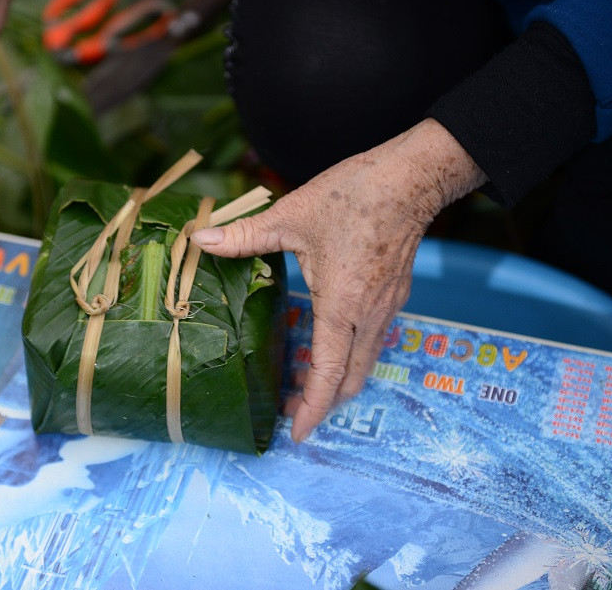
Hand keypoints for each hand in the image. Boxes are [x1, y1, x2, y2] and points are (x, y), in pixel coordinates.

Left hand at [192, 119, 486, 441]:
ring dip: (335, 381)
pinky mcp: (393, 296)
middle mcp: (369, 315)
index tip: (297, 434)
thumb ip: (245, 235)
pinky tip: (326, 345)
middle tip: (289, 411)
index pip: (329, 373)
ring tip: (303, 384)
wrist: (410, 178)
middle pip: (350, 380)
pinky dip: (348, 358)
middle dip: (321, 403)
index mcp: (342, 304)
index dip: (313, 409)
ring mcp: (387, 307)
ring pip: (364, 363)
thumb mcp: (291, 216)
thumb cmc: (354, 196)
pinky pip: (371, 342)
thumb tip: (201, 241)